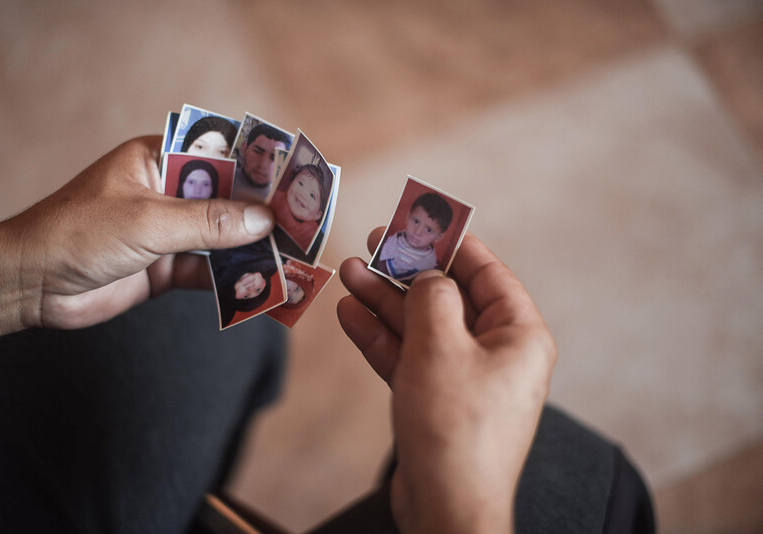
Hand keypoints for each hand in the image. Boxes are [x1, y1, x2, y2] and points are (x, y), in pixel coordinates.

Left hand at [0, 136, 274, 344]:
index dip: (260, 167)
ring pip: (223, 238)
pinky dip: (234, 281)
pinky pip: (209, 271)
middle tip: (305, 227)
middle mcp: (169, 192)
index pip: (222, 155)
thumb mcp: (148, 221)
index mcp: (160, 160)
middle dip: (264, 215)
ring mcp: (169, 231)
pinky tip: (261, 287)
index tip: (296, 181)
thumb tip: (263, 221)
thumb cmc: (76, 233)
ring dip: (253, 251)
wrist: (30, 285)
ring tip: (293, 261)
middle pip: (230, 200)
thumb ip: (208, 222)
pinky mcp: (166, 267)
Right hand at [337, 229, 556, 532]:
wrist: (446, 509)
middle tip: (371, 245)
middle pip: (448, 298)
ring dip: (385, 301)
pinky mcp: (437, 401)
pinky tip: (351, 314)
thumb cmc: (456, 428)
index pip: (486, 273)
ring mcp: (465, 378)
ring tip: (349, 273)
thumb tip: (428, 276)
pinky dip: (382, 337)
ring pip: (422, 326)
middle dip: (406, 272)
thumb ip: (432, 298)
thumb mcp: (441, 346)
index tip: (420, 221)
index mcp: (519, 335)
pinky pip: (410, 357)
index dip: (451, 244)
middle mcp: (497, 353)